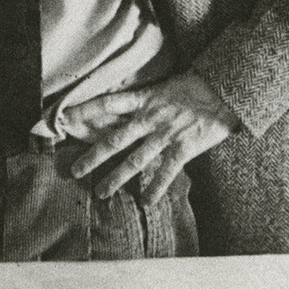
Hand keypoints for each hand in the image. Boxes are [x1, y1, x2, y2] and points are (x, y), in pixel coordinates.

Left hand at [62, 71, 238, 205]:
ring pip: (135, 159)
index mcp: (144, 98)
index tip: (63, 118)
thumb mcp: (164, 86)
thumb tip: (126, 108)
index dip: (84, 110)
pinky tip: (146, 202)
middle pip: (114, 139)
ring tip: (101, 192)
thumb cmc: (195, 85)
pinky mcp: (184, 147)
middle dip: (93, 156)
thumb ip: (145, 100)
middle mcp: (150, 117)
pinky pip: (166, 171)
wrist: (225, 88)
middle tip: (74, 170)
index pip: (107, 103)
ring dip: (117, 177)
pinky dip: (155, 187)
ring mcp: (166, 134)